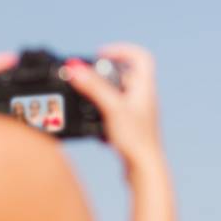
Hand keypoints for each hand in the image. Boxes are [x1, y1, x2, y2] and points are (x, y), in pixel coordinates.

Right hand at [63, 43, 162, 173]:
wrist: (145, 170)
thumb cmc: (135, 140)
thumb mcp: (112, 108)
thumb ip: (93, 88)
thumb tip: (75, 69)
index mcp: (145, 88)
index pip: (140, 57)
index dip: (121, 50)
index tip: (101, 54)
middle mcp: (144, 99)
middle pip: (125, 76)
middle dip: (104, 76)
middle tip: (87, 81)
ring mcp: (138, 114)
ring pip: (118, 96)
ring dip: (101, 96)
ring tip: (88, 102)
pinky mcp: (131, 129)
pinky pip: (115, 114)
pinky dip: (102, 114)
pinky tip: (94, 127)